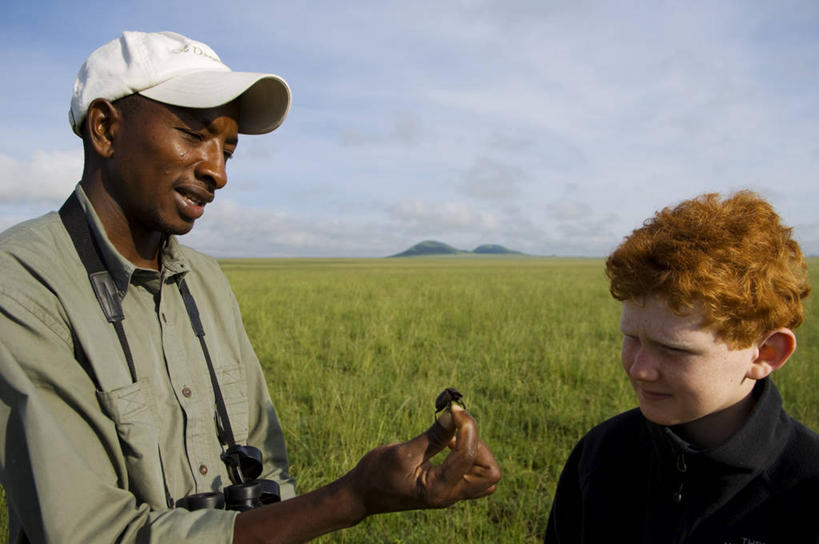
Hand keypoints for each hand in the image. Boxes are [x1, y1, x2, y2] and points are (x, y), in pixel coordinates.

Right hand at [344, 404, 500, 517]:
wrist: (362, 494)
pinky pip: (475, 472)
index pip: (469, 456)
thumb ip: (433, 436)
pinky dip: (470, 454)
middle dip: (477, 443)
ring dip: (475, 448)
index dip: (467, 428)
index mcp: (438, 490)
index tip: (453, 409)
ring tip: (450, 436)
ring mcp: (452, 492)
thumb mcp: (402, 452)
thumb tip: (455, 415)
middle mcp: (450, 495)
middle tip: (454, 427)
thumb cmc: (377, 473)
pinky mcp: (450, 486)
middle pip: (490, 470)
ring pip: (487, 472)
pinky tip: (447, 442)